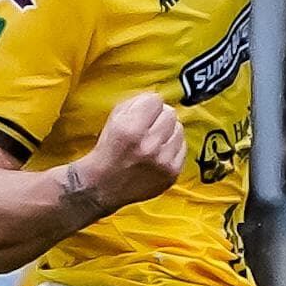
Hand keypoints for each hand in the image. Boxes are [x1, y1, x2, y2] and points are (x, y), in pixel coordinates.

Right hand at [75, 92, 185, 210]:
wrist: (102, 186)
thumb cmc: (107, 151)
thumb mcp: (113, 120)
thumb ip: (135, 103)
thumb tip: (156, 98)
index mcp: (131, 130)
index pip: (156, 100)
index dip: (148, 104)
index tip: (144, 110)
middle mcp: (148, 146)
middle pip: (170, 113)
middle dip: (159, 116)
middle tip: (149, 126)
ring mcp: (162, 162)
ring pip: (179, 129)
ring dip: (167, 131)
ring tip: (154, 139)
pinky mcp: (171, 174)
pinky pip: (183, 147)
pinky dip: (172, 147)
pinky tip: (160, 151)